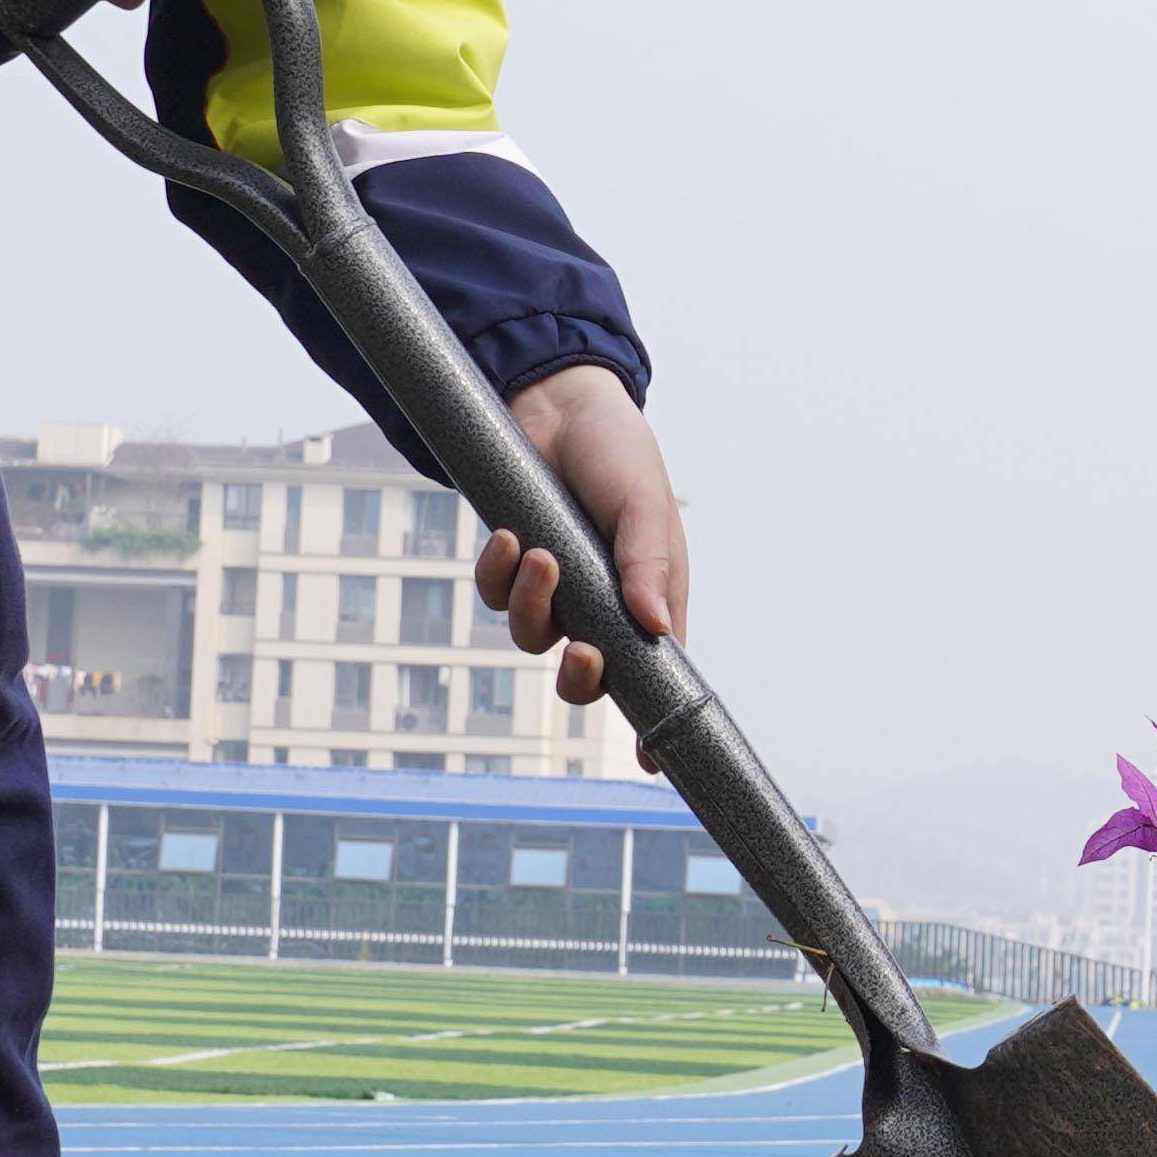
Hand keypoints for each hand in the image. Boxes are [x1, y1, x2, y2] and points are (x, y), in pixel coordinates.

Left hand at [475, 368, 686, 705]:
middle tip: (581, 652)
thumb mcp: (645, 501)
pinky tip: (510, 539)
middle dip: (579, 677)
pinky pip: (497, 595)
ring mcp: (556, 587)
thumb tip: (657, 626)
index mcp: (652, 597)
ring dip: (535, 607)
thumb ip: (649, 563)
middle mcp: (603, 603)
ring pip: (534, 637)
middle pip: (587, 676)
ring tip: (541, 554)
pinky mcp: (512, 564)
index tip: (650, 759)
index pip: (658, 673)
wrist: (556, 398)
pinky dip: (500, 574)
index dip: (652, 720)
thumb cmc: (617, 450)